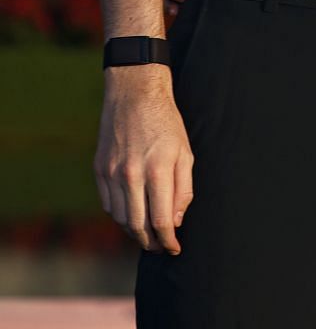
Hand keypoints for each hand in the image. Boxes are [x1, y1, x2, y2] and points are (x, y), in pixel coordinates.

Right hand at [95, 68, 193, 253]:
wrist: (134, 96)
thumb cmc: (167, 124)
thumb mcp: (186, 153)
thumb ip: (183, 189)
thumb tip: (177, 221)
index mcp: (158, 171)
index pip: (161, 220)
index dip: (169, 240)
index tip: (175, 248)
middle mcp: (131, 175)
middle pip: (137, 225)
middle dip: (150, 242)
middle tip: (161, 249)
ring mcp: (111, 174)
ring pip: (120, 218)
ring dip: (134, 232)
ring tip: (148, 237)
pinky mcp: (99, 170)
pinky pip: (108, 204)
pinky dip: (119, 216)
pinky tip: (131, 217)